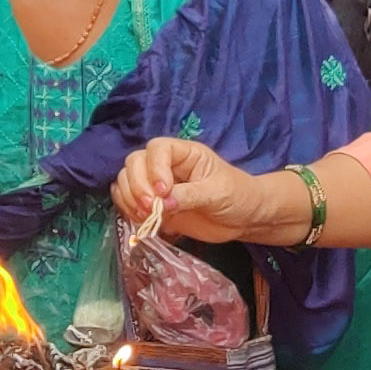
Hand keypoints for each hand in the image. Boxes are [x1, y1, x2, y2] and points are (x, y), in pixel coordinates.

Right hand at [109, 136, 279, 242]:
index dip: (154, 167)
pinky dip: (128, 210)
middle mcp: (167, 165)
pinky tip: (142, 221)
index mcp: (185, 153)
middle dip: (137, 185)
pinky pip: (128, 201)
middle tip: (151, 208)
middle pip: (135, 162)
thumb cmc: (238, 197)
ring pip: (126, 181)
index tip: (163, 191)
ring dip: (130, 198)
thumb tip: (162, 203)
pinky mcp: (154, 206)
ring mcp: (157, 185)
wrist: (244, 219)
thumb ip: (190, 195)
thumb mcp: (218, 193)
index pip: (157, 148)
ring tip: (147, 216)